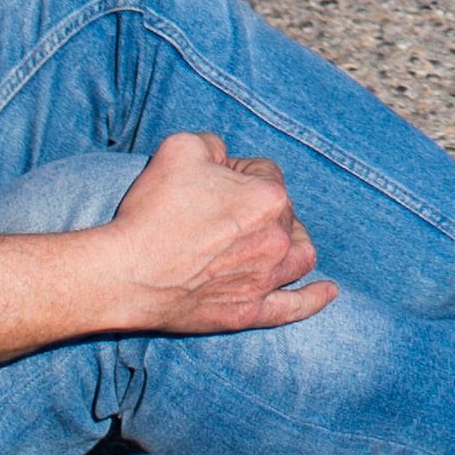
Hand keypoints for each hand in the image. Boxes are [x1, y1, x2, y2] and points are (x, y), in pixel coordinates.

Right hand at [99, 132, 333, 336]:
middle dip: (255, 204)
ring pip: (299, 255)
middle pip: (282, 212)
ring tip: (277, 238)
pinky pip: (293, 307)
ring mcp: (264, 279)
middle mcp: (276, 238)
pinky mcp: (248, 311)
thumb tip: (222, 157)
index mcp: (268, 196)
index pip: (265, 172)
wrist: (126, 272)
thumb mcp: (181, 148)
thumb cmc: (153, 210)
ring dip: (291, 242)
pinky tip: (328, 291)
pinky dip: (313, 298)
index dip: (235, 171)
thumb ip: (213, 143)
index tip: (206, 183)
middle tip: (216, 210)